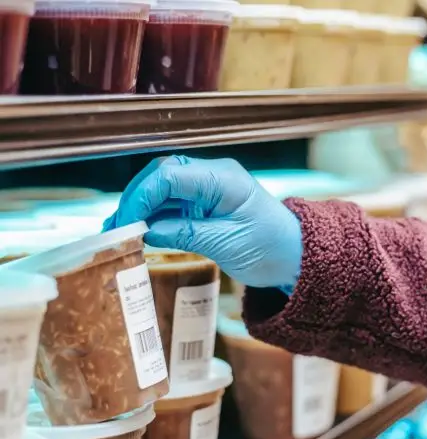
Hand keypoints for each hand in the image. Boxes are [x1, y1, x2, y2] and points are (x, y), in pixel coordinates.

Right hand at [104, 155, 301, 289]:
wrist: (291, 254)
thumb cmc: (270, 246)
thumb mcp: (227, 244)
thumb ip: (185, 233)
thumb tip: (146, 231)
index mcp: (223, 179)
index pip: (170, 176)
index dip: (142, 197)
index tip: (126, 223)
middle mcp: (213, 177)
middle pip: (162, 175)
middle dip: (136, 199)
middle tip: (117, 227)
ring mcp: (208, 189)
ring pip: (163, 189)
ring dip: (141, 208)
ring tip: (120, 231)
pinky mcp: (204, 204)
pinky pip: (172, 204)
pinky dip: (153, 216)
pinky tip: (139, 231)